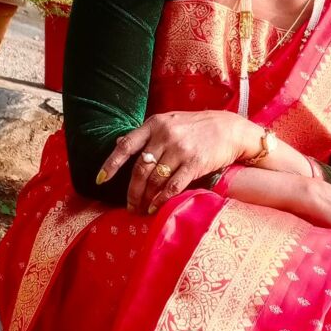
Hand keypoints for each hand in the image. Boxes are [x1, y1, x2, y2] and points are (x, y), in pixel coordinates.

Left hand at [97, 110, 253, 213]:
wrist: (230, 128)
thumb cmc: (197, 126)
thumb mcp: (170, 121)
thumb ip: (146, 133)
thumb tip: (119, 143)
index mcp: (155, 124)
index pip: (126, 146)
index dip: (111, 164)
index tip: (100, 180)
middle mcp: (165, 135)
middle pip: (140, 169)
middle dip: (132, 192)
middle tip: (130, 206)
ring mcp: (180, 149)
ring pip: (155, 180)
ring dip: (146, 198)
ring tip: (143, 209)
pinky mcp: (195, 163)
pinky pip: (173, 186)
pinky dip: (162, 199)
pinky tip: (156, 207)